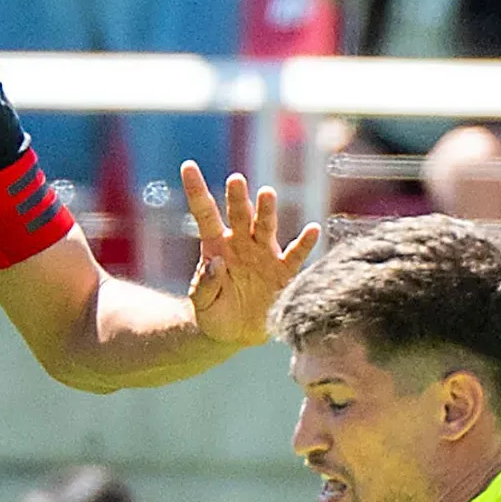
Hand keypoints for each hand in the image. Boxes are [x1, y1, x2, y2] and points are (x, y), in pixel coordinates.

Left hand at [182, 162, 320, 349]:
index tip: (188, 166)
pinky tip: (312, 229)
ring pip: (265, 227)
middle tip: (235, 180)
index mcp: (215, 246)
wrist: (234, 334)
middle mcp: (241, 244)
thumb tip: (215, 262)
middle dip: (237, 198)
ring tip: (266, 194)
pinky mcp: (283, 273)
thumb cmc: (213, 313)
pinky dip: (304, 244)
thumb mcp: (201, 303)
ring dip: (267, 211)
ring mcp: (263, 256)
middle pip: (239, 215)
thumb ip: (204, 285)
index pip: (204, 213)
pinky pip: (295, 256)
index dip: (196, 190)